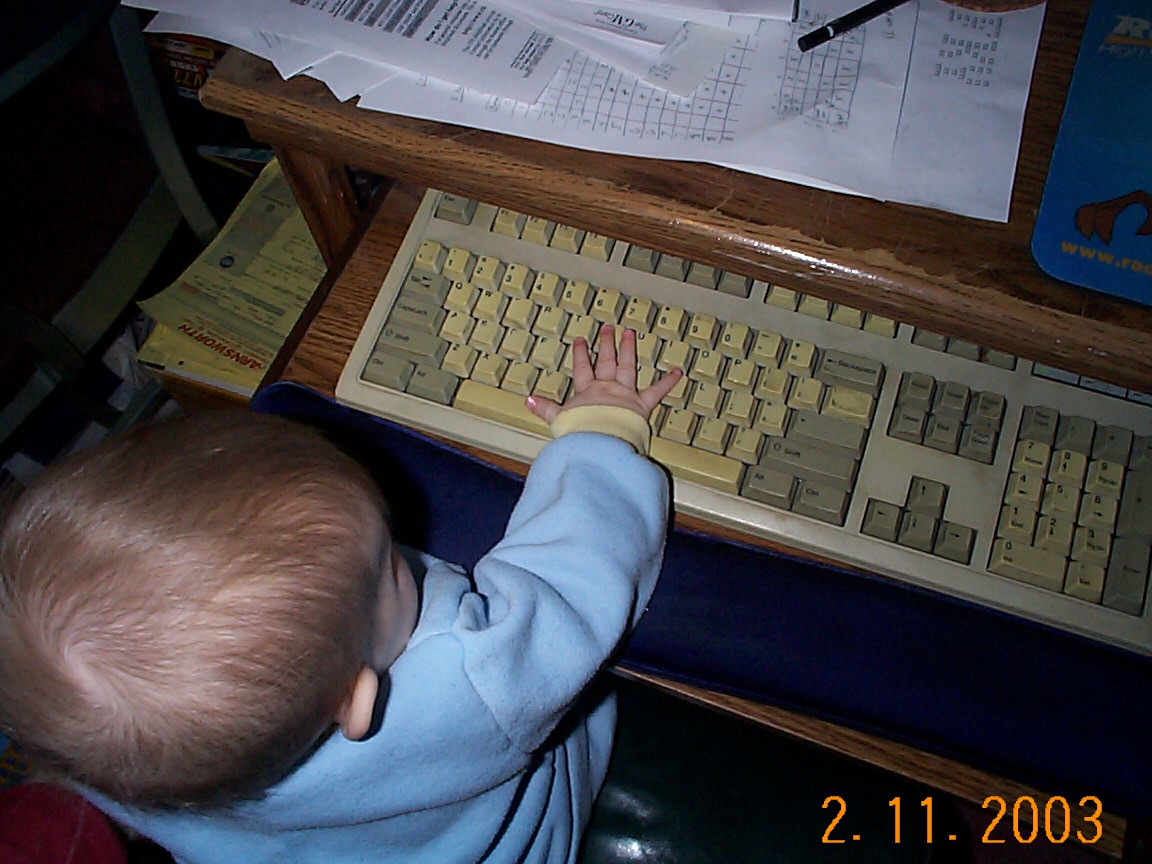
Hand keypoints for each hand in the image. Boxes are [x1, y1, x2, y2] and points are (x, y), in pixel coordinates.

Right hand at [525, 324, 682, 423]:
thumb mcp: (559, 420)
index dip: (581, 354)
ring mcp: (625, 394)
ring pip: (627, 367)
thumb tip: (527, 400)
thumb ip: (545, 409)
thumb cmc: (580, 433)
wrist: (599, 441)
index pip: (582, 369)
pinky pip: (657, 391)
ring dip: (629, 350)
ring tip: (631, 333)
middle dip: (606, 344)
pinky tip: (679, 371)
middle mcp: (606, 388)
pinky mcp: (641, 405)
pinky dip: (668, 382)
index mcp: (587, 392)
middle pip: (606, 362)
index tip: (581, 340)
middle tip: (608, 328)